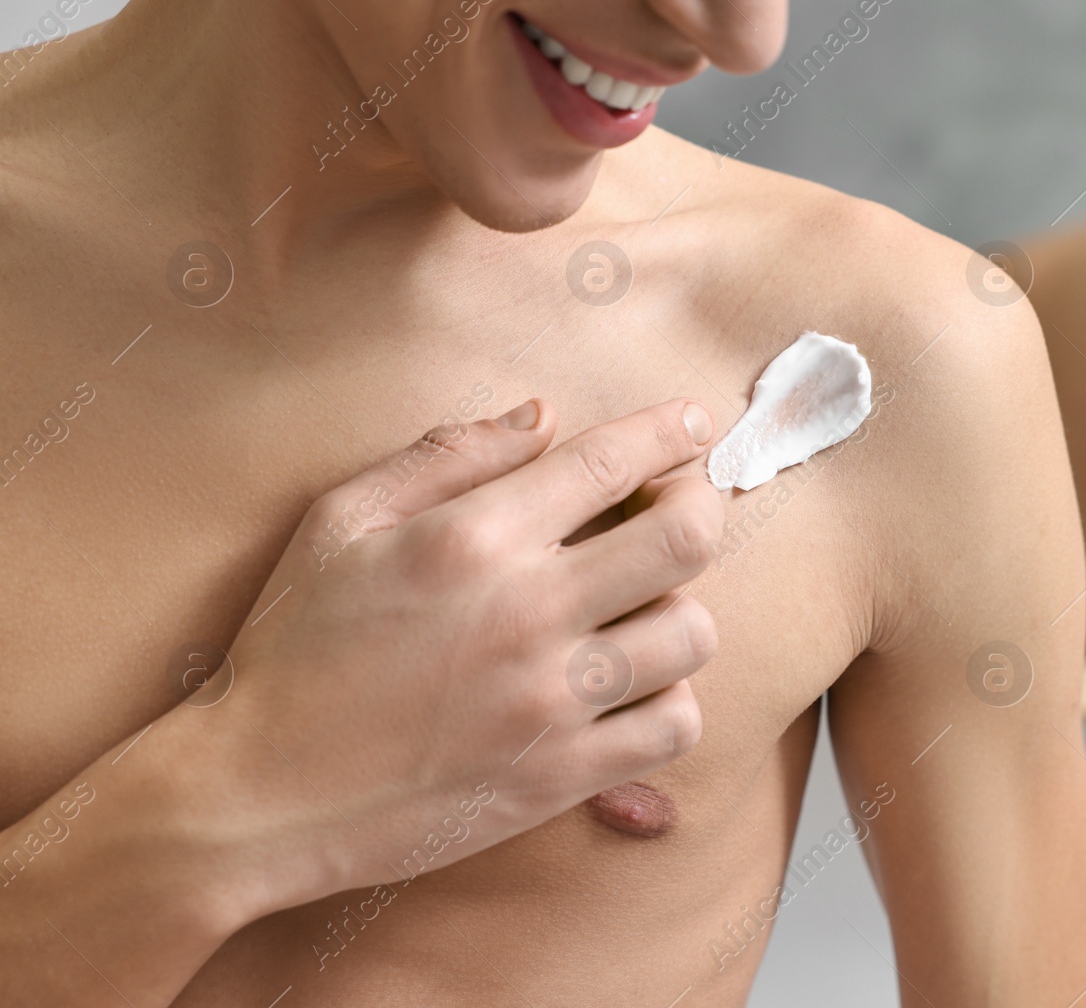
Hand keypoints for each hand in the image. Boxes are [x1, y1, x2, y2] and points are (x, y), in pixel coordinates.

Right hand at [193, 397, 722, 911]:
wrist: (259, 794)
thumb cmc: (294, 649)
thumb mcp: (341, 522)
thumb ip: (446, 456)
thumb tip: (540, 418)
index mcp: (473, 539)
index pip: (611, 461)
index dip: (670, 430)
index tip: (692, 423)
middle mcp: (528, 612)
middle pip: (684, 538)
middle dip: (701, 503)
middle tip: (682, 502)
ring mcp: (552, 700)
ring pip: (692, 634)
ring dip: (681, 608)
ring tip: (644, 605)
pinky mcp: (562, 775)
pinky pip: (673, 726)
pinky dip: (671, 699)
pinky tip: (633, 684)